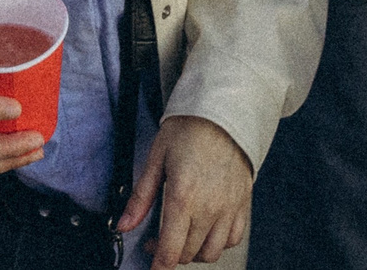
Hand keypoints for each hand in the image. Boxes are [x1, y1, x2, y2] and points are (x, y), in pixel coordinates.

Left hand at [117, 114, 252, 266]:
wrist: (224, 112)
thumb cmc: (190, 129)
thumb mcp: (157, 158)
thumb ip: (141, 197)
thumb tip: (124, 225)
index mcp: (183, 197)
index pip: (170, 252)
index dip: (158, 267)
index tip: (152, 267)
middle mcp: (209, 208)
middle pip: (188, 254)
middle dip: (169, 255)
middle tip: (158, 240)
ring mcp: (228, 208)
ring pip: (211, 252)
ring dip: (194, 252)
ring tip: (182, 237)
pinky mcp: (242, 204)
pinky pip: (233, 238)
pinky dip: (219, 242)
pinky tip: (206, 230)